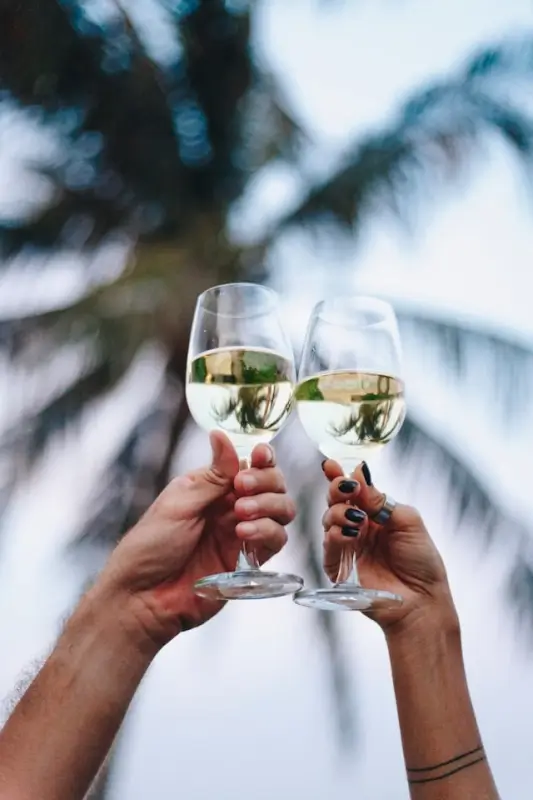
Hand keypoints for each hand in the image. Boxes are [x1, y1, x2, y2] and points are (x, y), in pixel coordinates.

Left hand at [99, 431, 295, 645]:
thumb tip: (221, 434)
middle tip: (242, 489)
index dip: (263, 459)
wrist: (142, 596)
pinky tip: (244, 534)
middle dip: (266, 482)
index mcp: (213, 487)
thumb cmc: (150, 545)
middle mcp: (231, 507)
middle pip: (274, 485)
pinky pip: (275, 541)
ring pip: (281, 511)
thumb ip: (212, 475)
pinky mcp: (248, 562)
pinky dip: (267, 532)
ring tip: (240, 514)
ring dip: (269, 506)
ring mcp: (241, 534)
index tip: (261, 457)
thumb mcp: (179, 502)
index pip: (251, 465)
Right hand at [322, 460, 455, 634]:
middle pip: (336, 501)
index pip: (353, 491)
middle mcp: (357, 527)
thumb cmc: (421, 561)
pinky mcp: (339, 568)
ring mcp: (347, 546)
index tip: (331, 464)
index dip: (340, 476)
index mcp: (374, 514)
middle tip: (346, 488)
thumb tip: (359, 473)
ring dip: (338, 512)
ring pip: (328, 519)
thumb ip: (381, 499)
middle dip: (336, 489)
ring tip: (356, 518)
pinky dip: (335, 535)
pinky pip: (329, 545)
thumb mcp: (408, 521)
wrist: (422, 600)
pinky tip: (349, 533)